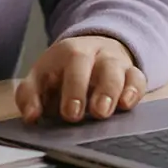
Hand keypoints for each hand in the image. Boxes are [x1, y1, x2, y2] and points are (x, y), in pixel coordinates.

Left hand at [15, 35, 145, 123]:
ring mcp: (113, 63)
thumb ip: (29, 96)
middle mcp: (91, 54)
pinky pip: (137, 78)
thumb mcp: (42, 78)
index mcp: (68, 52)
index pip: (68, 64)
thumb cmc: (64, 71)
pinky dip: (134, 90)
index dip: (71, 89)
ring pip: (115, 71)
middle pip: (88, 64)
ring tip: (105, 112)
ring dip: (111, 91)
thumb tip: (30, 116)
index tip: (70, 114)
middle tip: (88, 112)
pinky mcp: (132, 74)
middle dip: (86, 88)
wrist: (94, 50)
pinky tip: (128, 104)